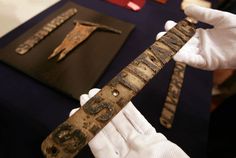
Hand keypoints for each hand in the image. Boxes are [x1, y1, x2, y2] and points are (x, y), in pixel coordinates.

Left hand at [70, 88, 188, 157]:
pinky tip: (122, 101)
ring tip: (99, 94)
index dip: (88, 129)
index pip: (100, 145)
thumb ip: (111, 157)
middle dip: (98, 114)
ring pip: (122, 124)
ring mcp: (140, 145)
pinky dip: (130, 111)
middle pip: (109, 131)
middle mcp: (127, 154)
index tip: (76, 113)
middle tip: (86, 97)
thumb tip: (96, 143)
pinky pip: (139, 122)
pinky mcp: (153, 138)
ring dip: (112, 109)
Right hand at [157, 5, 235, 69]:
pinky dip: (185, 59)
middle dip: (169, 40)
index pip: (184, 33)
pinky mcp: (207, 63)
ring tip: (162, 45)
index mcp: (201, 35)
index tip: (168, 24)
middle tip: (159, 36)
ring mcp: (202, 54)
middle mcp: (199, 46)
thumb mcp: (220, 18)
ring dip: (173, 49)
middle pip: (181, 44)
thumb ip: (204, 15)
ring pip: (185, 52)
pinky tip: (176, 55)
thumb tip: (187, 8)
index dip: (175, 29)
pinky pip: (194, 61)